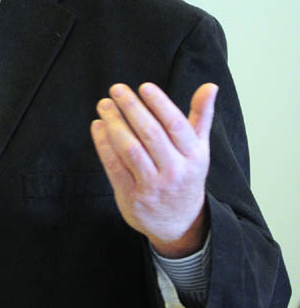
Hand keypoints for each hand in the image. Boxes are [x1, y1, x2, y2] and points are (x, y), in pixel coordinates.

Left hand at [90, 82, 217, 257]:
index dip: (159, 104)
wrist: (178, 222)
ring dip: (114, 124)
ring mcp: (151, 185)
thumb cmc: (186, 175)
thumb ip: (201, 116)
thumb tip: (210, 86)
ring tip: (104, 104)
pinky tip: (98, 126)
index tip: (144, 86)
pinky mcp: (131, 195)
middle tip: (117, 89)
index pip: (176, 125)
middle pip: (150, 134)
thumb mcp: (199, 148)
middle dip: (132, 108)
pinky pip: (114, 165)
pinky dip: (103, 144)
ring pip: (130, 149)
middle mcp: (174, 171)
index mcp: (194, 156)